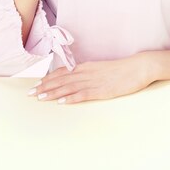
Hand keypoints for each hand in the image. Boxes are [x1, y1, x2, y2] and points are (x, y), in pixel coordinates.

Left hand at [27, 54, 152, 104]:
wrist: (139, 67)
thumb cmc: (122, 69)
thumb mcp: (102, 69)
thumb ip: (89, 74)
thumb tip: (78, 80)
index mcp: (87, 67)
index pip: (63, 73)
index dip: (48, 79)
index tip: (36, 85)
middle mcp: (87, 73)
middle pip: (62, 80)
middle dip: (45, 87)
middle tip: (30, 94)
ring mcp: (94, 81)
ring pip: (68, 87)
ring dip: (53, 93)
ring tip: (40, 98)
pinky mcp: (102, 90)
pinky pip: (83, 94)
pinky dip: (71, 98)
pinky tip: (61, 102)